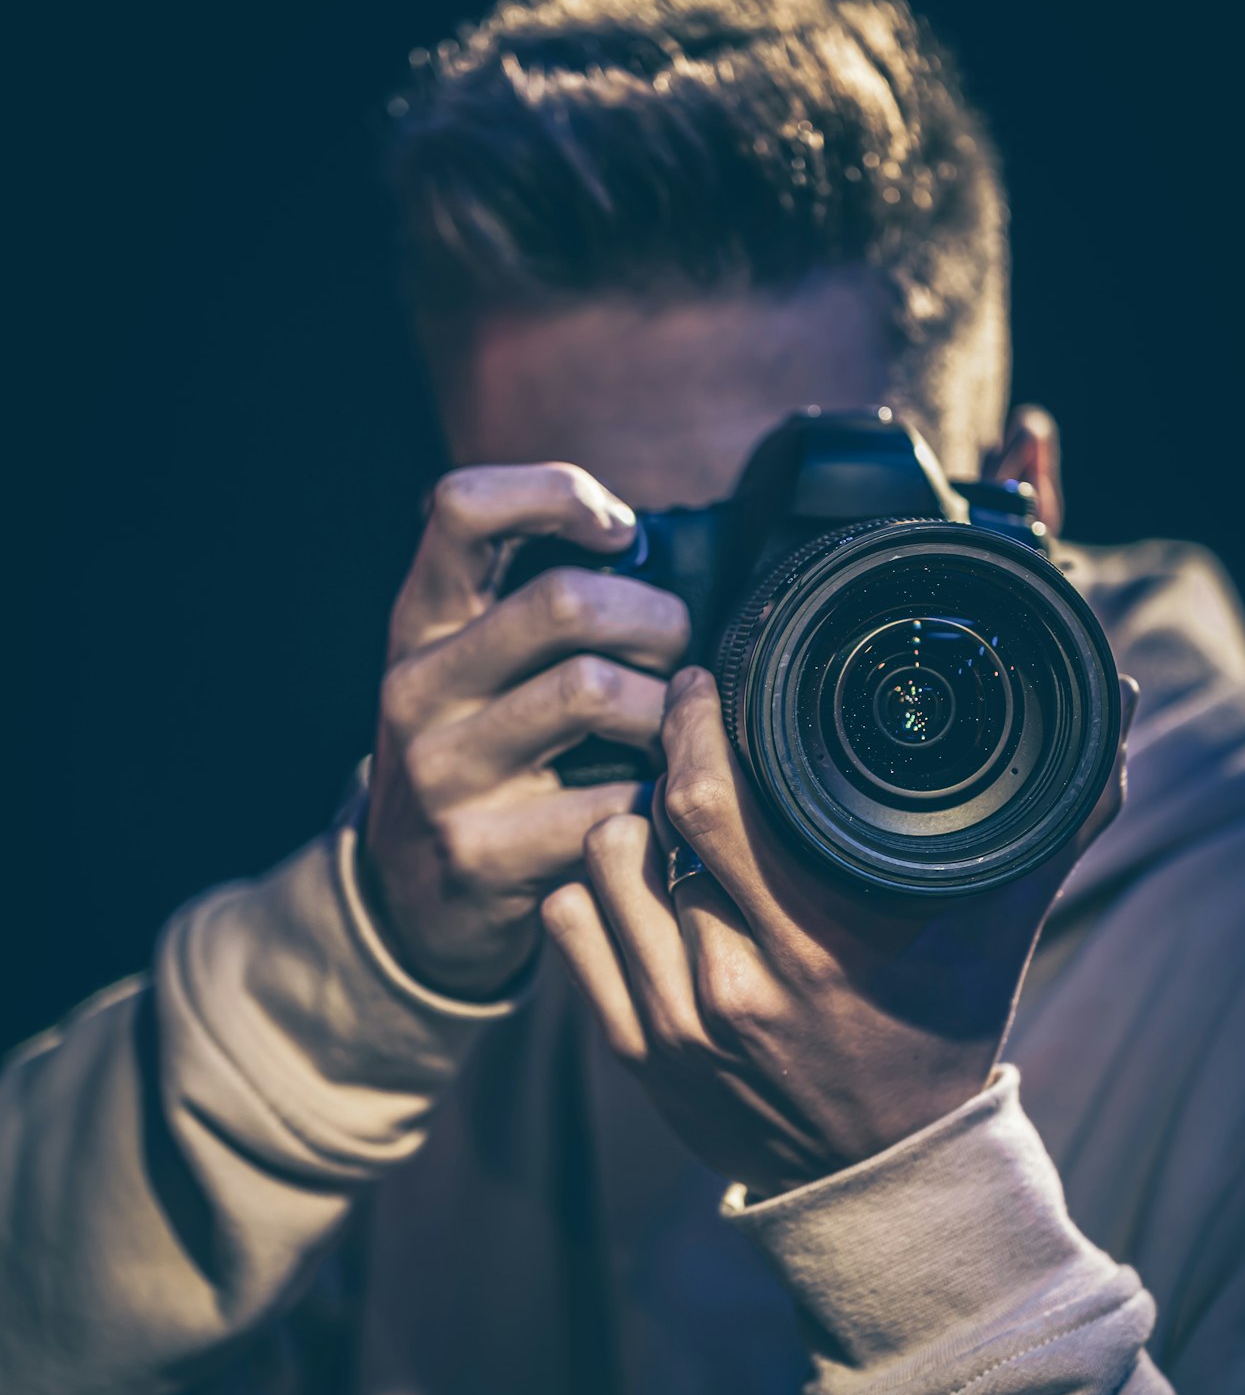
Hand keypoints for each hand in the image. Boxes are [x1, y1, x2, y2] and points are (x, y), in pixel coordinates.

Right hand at [360, 464, 689, 999]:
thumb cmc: (481, 758)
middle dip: (656, 617)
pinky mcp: (479, 852)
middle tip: (680, 650)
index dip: (555, 493)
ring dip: (666, 709)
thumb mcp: (473, 671)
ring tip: (673, 727)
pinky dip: (659, 796)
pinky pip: (613, 799)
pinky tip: (661, 800)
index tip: (620, 532)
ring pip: (595, 692)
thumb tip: (648, 544)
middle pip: (563, 601)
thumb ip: (534, 604)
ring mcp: (441, 773)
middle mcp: (417, 688)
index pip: (462, 508)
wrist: (414, 901)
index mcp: (419, 624)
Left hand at [543, 666, 1136, 1196]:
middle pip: (644, 824)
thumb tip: (1112, 710)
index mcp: (820, 946)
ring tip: (660, 805)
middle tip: (676, 719)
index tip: (700, 680)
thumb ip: (1052, 821)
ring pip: (596, 869)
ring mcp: (673, 1027)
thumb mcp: (1000, 932)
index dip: (693, 722)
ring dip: (623, 822)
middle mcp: (734, 986)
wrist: (882, 1178)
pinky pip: (567, 932)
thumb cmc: (940, 1032)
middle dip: (656, 754)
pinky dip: (590, 890)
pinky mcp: (633, 1055)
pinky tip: (631, 878)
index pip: (712, 802)